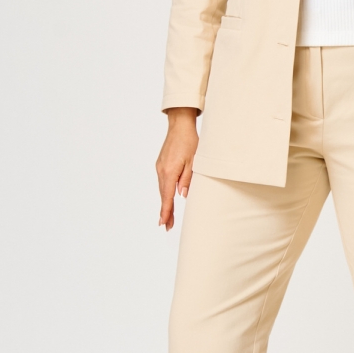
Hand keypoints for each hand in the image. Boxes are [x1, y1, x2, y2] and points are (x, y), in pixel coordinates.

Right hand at [156, 108, 198, 230]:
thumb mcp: (193, 161)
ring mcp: (160, 167)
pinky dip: (165, 192)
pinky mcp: (161, 164)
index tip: (163, 223)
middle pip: (163, 195)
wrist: (179, 126)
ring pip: (162, 188)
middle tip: (167, 226)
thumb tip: (182, 195)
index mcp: (169, 172)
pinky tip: (168, 198)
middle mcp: (161, 171)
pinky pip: (163, 181)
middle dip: (165, 211)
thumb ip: (187, 179)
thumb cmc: (189, 142)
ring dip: (165, 202)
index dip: (166, 211)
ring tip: (168, 216)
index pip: (167, 196)